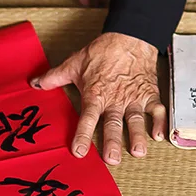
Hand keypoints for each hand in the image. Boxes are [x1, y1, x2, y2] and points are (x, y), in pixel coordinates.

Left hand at [31, 32, 164, 163]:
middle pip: (113, 123)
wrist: (129, 36)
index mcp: (96, 94)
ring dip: (137, 135)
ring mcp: (134, 97)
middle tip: (112, 159)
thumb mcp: (74, 64)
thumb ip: (54, 77)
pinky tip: (160, 136)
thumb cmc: (102, 52)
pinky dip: (160, 122)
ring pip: (136, 119)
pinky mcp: (149, 93)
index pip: (87, 118)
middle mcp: (115, 99)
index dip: (82, 135)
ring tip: (138, 152)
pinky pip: (157, 109)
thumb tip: (35, 83)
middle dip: (112, 142)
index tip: (78, 151)